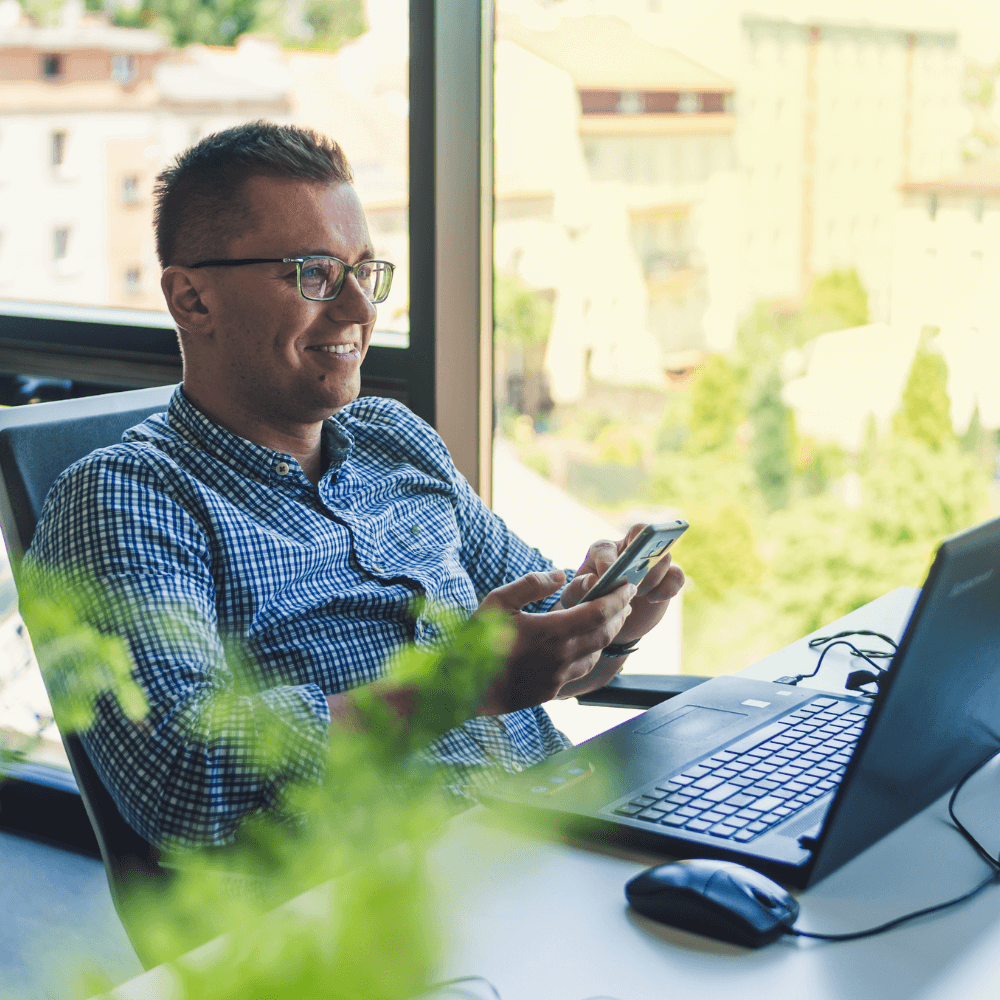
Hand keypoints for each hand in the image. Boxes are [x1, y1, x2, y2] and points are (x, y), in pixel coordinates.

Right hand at [477, 569, 634, 714]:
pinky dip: (591, 653)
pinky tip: (585, 646)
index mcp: (551, 631)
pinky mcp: (550, 692)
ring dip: (607, 635)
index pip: (599, 612)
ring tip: (609, 619)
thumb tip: (560, 575)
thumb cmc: (476, 642)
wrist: (461, 690)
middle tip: (625, 599)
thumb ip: (531, 584)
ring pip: (596, 654)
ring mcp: (557, 678)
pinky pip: (581, 670)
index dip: (618, 598)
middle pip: (604, 634)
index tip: (629, 585)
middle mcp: (561, 657)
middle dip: (619, 614)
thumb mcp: (498, 601)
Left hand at [557, 524, 684, 646]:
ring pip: (663, 555)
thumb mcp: (575, 599)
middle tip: (632, 581)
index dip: (609, 564)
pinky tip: (653, 599)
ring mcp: (649, 563)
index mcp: (602, 551)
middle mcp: (628, 550)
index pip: (607, 547)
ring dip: (653, 576)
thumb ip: (578, 589)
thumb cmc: (588, 605)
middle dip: (641, 554)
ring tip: (639, 594)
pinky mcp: (666, 579)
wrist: (608, 622)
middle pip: (642, 532)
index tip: (608, 581)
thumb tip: (594, 580)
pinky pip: (676, 576)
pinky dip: (668, 587)